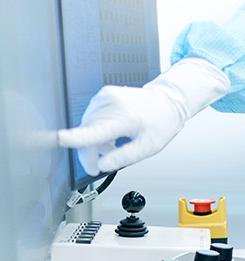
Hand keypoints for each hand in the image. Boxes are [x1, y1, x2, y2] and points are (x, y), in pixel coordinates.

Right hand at [57, 58, 228, 175]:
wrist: (168, 102)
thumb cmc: (161, 123)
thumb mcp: (148, 147)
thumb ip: (124, 157)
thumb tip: (102, 166)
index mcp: (125, 117)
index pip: (96, 130)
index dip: (76, 138)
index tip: (60, 139)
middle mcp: (113, 103)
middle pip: (87, 132)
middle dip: (90, 152)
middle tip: (101, 164)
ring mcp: (106, 96)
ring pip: (86, 125)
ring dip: (94, 140)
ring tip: (114, 145)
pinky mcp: (103, 95)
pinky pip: (91, 117)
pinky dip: (97, 128)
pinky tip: (111, 134)